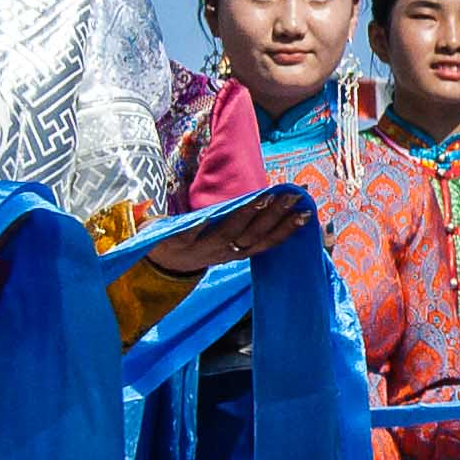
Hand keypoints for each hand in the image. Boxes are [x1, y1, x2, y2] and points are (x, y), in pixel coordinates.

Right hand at [106, 185, 315, 337]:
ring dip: (281, 223)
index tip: (250, 201)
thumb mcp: (158, 234)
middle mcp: (217, 251)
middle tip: (285, 195)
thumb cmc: (164, 240)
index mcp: (195, 243)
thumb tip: (167, 218)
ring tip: (300, 206)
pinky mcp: (241, 256)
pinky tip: (301, 222)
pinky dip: (284, 234)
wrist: (169, 265)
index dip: (231, 218)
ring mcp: (231, 255)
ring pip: (259, 241)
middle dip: (265, 213)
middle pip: (243, 232)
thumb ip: (170, 228)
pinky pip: (266, 247)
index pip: (215, 229)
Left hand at [139, 185, 313, 277]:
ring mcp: (200, 249)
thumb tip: (276, 203)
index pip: (266, 241)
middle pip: (252, 235)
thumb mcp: (227, 241)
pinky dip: (197, 227)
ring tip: (263, 197)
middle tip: (292, 196)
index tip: (306, 212)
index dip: (287, 229)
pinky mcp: (177, 243)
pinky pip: (188, 235)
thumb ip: (248, 225)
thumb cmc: (200, 245)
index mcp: (237, 252)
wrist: (162, 262)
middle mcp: (223, 253)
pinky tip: (206, 216)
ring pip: (228, 233)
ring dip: (246, 216)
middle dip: (274, 216)